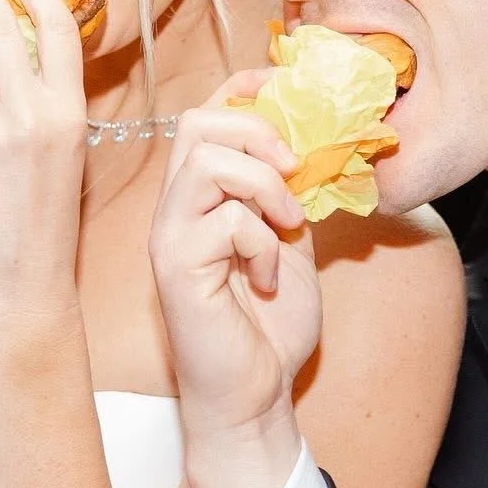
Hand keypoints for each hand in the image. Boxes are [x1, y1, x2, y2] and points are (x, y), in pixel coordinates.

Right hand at [149, 81, 314, 449]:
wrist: (256, 395)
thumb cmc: (269, 326)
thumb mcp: (292, 243)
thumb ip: (291, 194)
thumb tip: (318, 144)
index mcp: (200, 197)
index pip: (207, 114)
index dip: (247, 92)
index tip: (290, 97)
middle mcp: (175, 209)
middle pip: (198, 123)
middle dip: (258, 133)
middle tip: (294, 171)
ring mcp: (170, 237)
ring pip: (205, 162)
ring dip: (263, 186)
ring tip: (287, 225)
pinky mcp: (175, 269)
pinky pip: (225, 221)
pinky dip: (262, 242)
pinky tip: (268, 276)